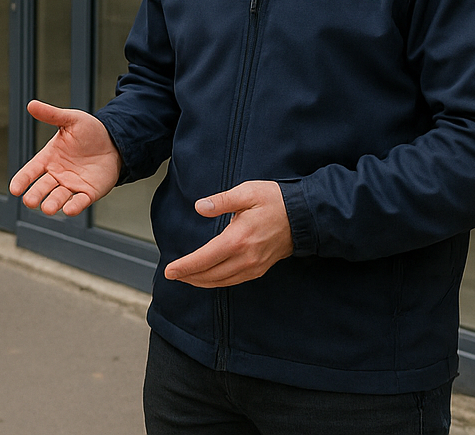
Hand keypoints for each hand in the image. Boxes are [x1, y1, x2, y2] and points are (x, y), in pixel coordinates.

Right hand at [8, 101, 121, 215]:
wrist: (115, 141)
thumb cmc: (90, 131)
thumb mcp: (70, 120)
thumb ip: (51, 115)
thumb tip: (31, 104)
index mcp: (50, 158)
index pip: (31, 170)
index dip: (22, 180)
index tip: (14, 189)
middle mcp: (58, 174)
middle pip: (42, 187)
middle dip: (35, 195)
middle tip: (29, 201)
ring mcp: (72, 185)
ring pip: (59, 197)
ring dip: (53, 203)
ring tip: (47, 208)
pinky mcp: (89, 192)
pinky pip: (80, 201)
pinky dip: (74, 207)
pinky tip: (69, 210)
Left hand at [163, 181, 293, 286]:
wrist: (305, 215)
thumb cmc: (275, 201)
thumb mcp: (246, 192)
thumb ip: (220, 201)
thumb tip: (199, 207)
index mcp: (238, 239)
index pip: (204, 259)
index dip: (185, 267)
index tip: (170, 271)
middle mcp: (246, 258)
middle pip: (210, 275)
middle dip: (189, 277)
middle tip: (172, 275)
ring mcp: (254, 266)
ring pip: (222, 282)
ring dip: (202, 282)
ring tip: (186, 278)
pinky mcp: (260, 268)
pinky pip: (234, 281)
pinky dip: (218, 282)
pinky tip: (210, 277)